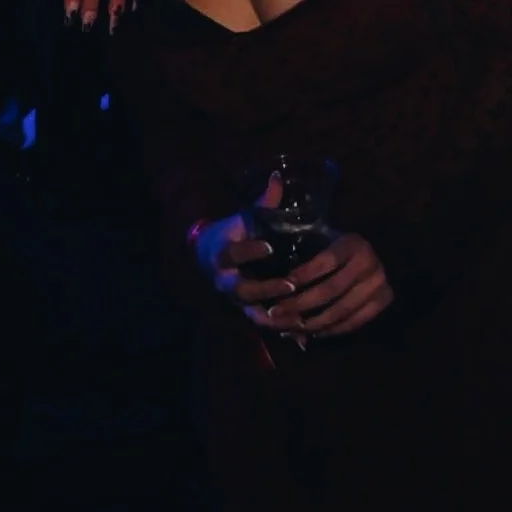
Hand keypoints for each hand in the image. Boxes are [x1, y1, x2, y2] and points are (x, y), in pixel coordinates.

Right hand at [192, 181, 297, 327]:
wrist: (209, 256)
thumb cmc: (233, 232)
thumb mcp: (244, 217)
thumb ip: (263, 202)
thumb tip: (278, 177)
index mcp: (223, 254)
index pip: (233, 253)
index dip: (249, 251)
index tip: (269, 247)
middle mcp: (225, 280)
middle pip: (242, 289)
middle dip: (266, 289)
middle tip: (291, 285)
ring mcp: (235, 299)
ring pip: (251, 312)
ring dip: (275, 316)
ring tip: (299, 316)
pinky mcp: (245, 311)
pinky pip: (261, 324)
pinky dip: (280, 329)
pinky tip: (301, 335)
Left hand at [265, 233, 393, 338]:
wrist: (368, 258)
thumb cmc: (335, 250)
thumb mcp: (322, 244)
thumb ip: (303, 260)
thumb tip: (280, 286)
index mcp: (353, 243)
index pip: (327, 260)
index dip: (304, 275)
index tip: (282, 287)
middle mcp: (370, 262)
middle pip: (331, 289)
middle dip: (300, 304)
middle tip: (276, 314)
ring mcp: (380, 283)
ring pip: (341, 311)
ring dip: (313, 323)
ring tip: (291, 328)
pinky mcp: (384, 300)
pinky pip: (354, 322)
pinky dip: (331, 330)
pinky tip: (313, 332)